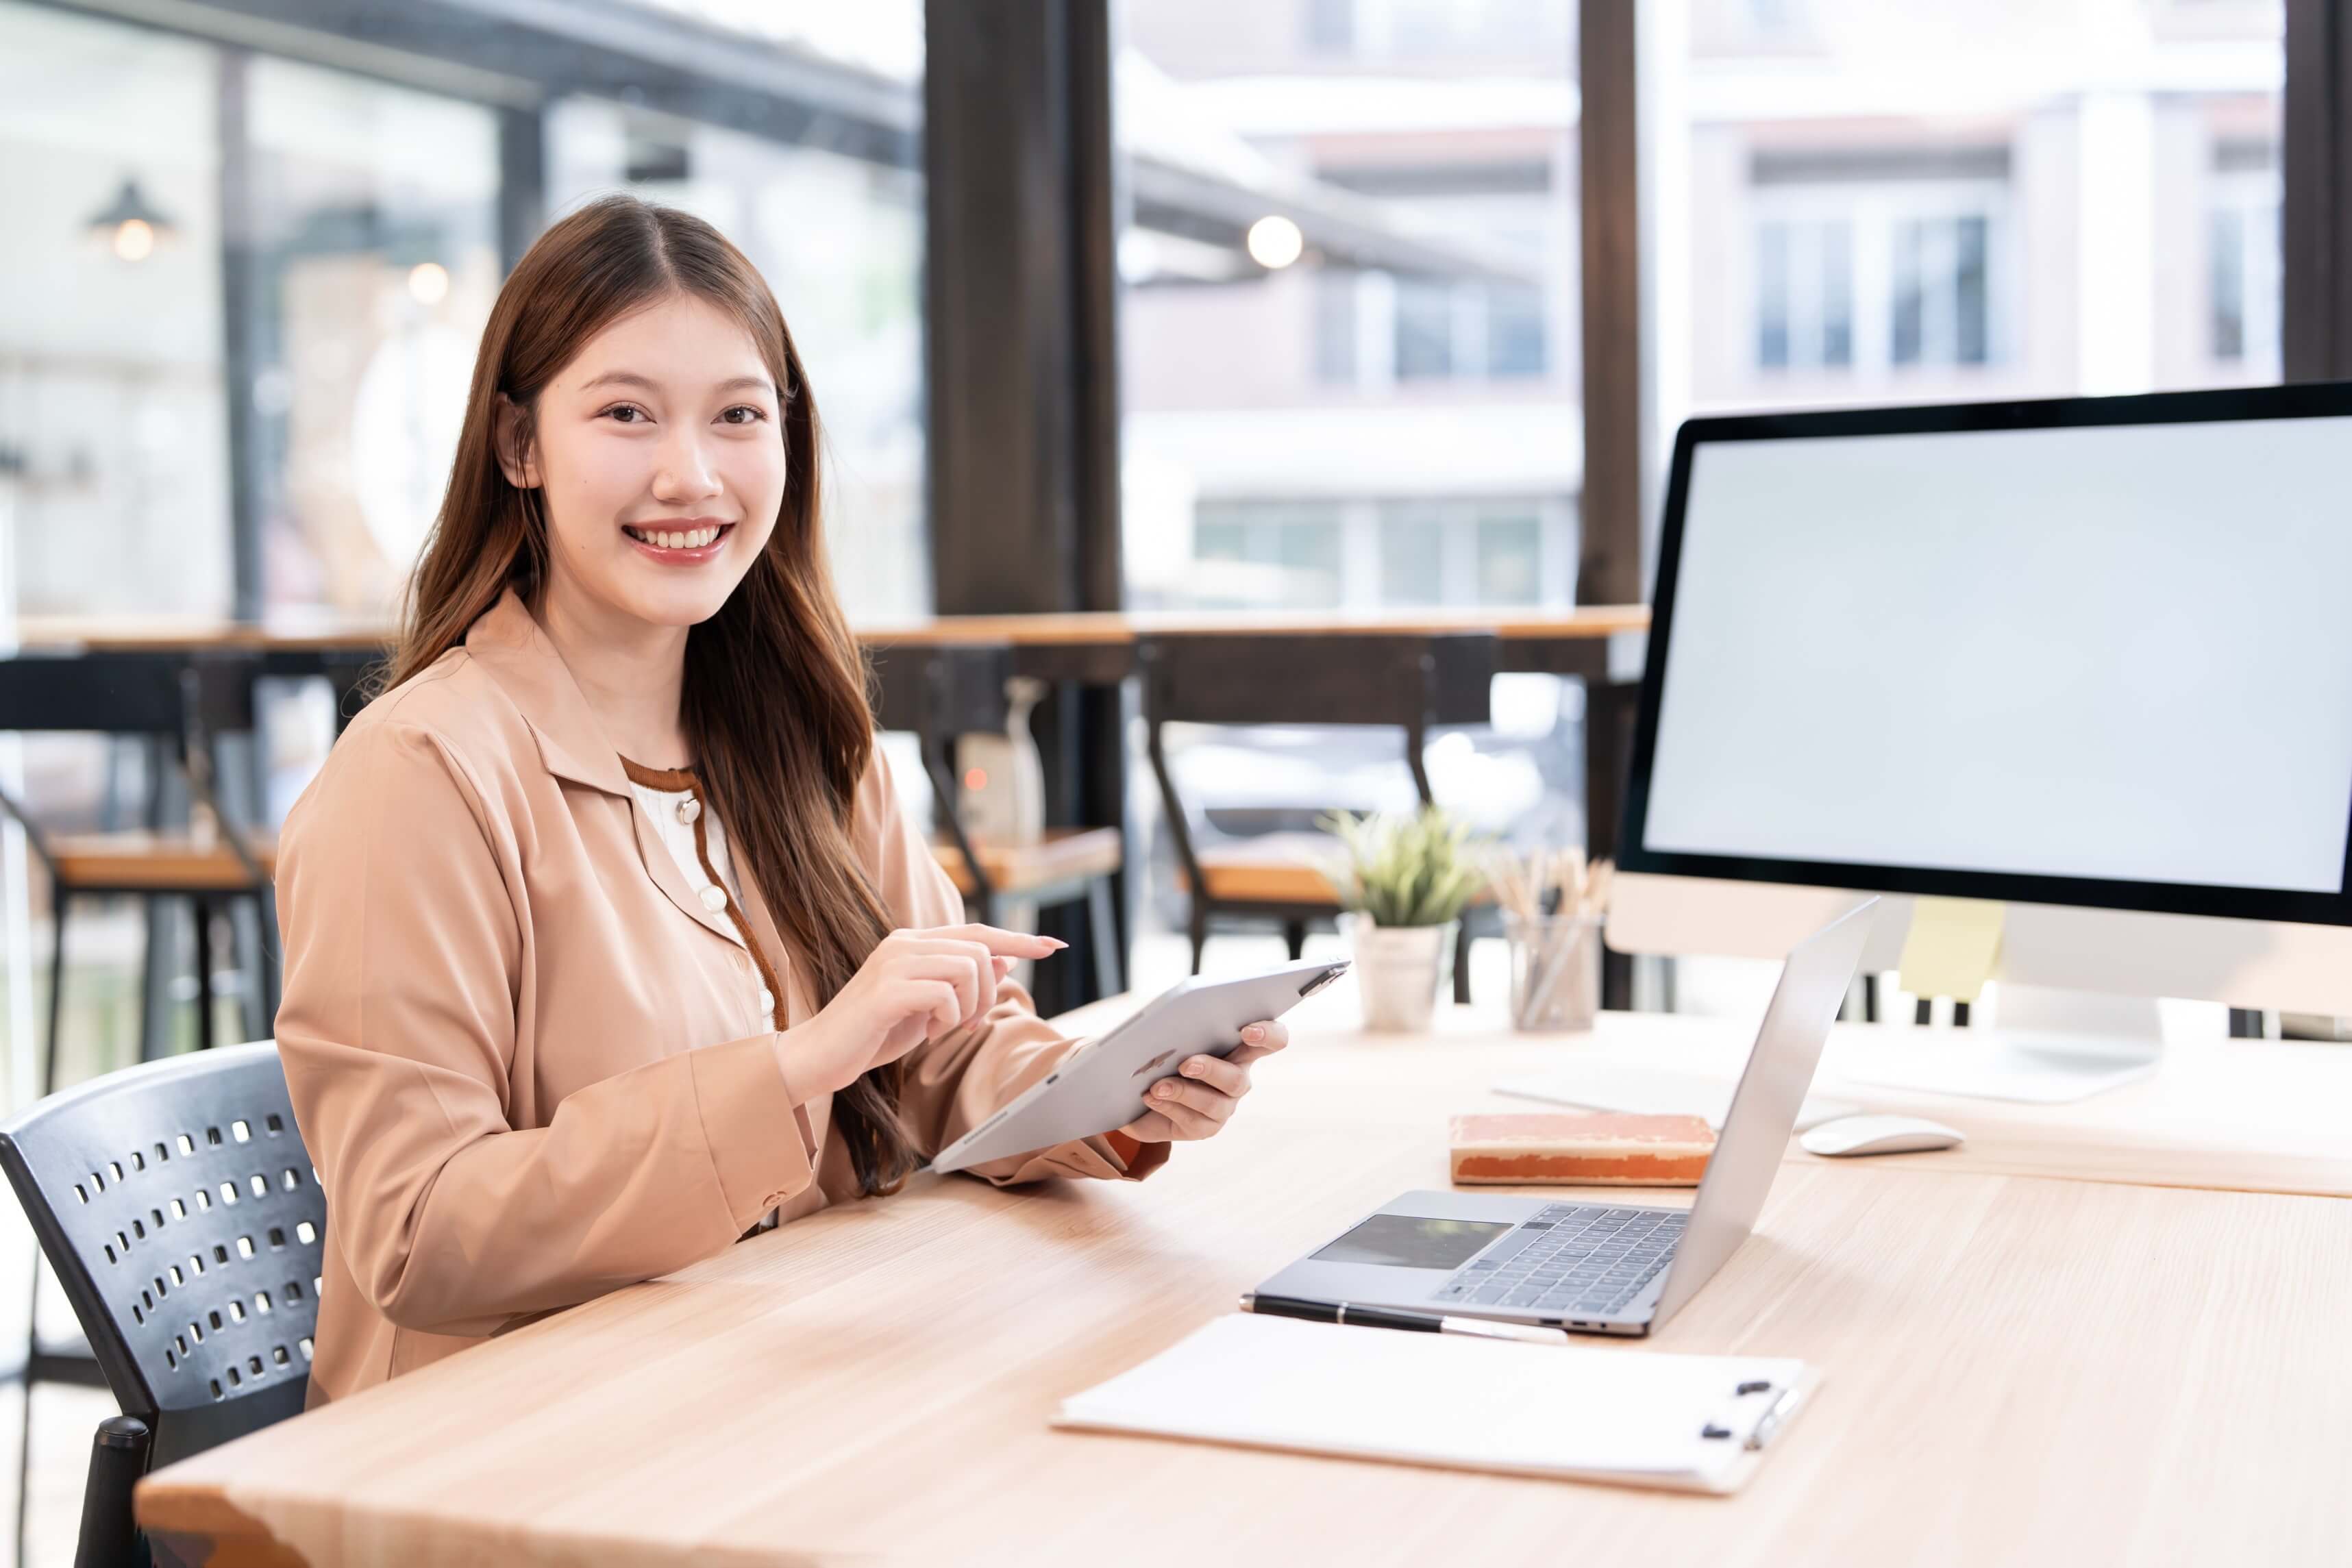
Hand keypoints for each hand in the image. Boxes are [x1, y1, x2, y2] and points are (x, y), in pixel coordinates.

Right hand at [780, 924, 1062, 1103]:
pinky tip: (927, 1033)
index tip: (1054, 945)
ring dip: (970, 1006)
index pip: (978, 931)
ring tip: (945, 1027)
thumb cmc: (873, 1034)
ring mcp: (894, 962)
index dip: (1019, 937)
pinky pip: (945, 994)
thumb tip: (1006, 957)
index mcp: (912, 942)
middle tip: (971, 1023)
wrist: (821, 1056)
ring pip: (969, 968)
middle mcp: (903, 943)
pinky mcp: (887, 990)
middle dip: (991, 991)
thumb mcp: (928, 1007)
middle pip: (980, 948)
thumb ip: (962, 981)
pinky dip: (948, 1019)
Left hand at [1115, 1018, 1288, 1143]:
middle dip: (1211, 1070)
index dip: (1268, 1035)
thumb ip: (1184, 1028)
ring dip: (1183, 1092)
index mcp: (1240, 1050)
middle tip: (1186, 1064)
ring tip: (1158, 1086)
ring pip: (1214, 1103)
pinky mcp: (1205, 1128)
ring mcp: (1224, 1107)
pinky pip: (1191, 1120)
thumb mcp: (1175, 1037)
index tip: (1247, 1031)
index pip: (1273, 1040)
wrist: (1140, 1093)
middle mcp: (1237, 1080)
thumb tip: (1173, 1024)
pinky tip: (1151, 1097)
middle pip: (1237, 1079)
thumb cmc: (1165, 1055)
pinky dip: (1168, 1106)